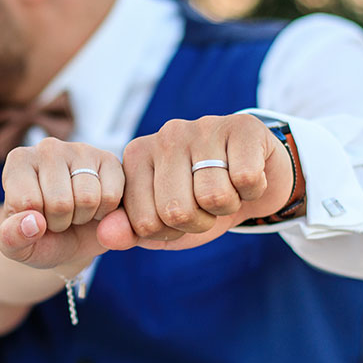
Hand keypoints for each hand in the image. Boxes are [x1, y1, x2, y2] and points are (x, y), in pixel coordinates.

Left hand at [0, 138, 123, 269]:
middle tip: (58, 217)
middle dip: (61, 222)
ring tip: (75, 210)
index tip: (35, 219)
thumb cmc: (38, 238)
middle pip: (60, 202)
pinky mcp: (110, 159)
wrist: (69, 237)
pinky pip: (112, 196)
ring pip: (88, 199)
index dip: (35, 224)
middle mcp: (48, 148)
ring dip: (84, 217)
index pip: (28, 202)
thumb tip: (34, 224)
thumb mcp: (17, 247)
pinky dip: (105, 213)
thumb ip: (11, 238)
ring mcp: (80, 150)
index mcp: (18, 162)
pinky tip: (95, 206)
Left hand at [100, 114, 292, 246]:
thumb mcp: (163, 224)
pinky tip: (246, 176)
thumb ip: (131, 231)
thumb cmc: (202, 202)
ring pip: (214, 196)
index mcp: (137, 157)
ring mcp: (203, 127)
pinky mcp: (242, 126)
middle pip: (177, 211)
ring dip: (228, 205)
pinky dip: (253, 190)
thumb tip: (106, 236)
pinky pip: (246, 179)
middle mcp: (165, 135)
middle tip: (207, 203)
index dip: (170, 232)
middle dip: (199, 222)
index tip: (181, 213)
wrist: (255, 178)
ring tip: (227, 186)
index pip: (145, 222)